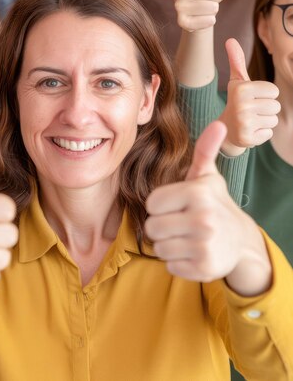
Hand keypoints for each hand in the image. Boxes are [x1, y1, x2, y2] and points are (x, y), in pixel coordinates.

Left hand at [145, 121, 269, 288]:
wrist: (240, 240)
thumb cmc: (213, 203)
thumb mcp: (207, 176)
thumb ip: (205, 150)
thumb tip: (219, 124)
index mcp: (197, 193)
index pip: (152, 203)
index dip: (161, 205)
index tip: (177, 205)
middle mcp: (203, 219)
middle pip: (152, 227)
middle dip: (162, 226)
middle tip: (180, 224)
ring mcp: (204, 245)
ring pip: (159, 248)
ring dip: (169, 244)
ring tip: (186, 237)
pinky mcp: (204, 268)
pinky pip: (170, 266)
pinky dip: (178, 262)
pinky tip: (193, 252)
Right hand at [219, 38, 279, 155]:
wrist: (225, 129)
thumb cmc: (236, 101)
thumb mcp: (237, 81)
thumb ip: (236, 61)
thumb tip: (230, 40)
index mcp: (241, 89)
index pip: (273, 91)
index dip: (266, 95)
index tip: (252, 98)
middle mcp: (241, 105)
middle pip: (275, 105)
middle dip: (266, 109)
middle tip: (251, 111)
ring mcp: (244, 123)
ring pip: (273, 120)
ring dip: (265, 121)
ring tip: (251, 120)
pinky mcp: (247, 139)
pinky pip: (268, 134)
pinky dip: (261, 134)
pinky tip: (250, 131)